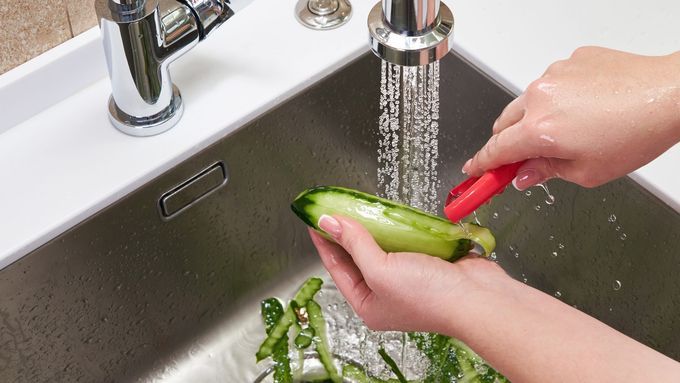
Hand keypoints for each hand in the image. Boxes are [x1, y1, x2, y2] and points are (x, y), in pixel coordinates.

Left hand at [309, 214, 508, 334]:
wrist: (479, 299)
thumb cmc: (428, 296)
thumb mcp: (380, 270)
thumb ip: (355, 244)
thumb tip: (330, 222)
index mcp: (369, 304)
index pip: (337, 268)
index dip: (324, 242)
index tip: (315, 218)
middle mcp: (386, 294)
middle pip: (358, 257)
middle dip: (346, 233)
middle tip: (334, 208)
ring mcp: (408, 278)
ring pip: (382, 247)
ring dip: (372, 228)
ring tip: (358, 206)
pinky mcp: (428, 263)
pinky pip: (406, 242)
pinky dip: (398, 228)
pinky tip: (390, 213)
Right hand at [463, 47, 679, 188]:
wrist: (670, 94)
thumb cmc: (636, 132)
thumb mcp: (587, 171)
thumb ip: (546, 172)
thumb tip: (524, 175)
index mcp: (540, 130)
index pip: (495, 151)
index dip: (481, 166)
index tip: (474, 173)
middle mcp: (539, 98)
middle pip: (502, 125)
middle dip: (507, 143)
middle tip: (523, 158)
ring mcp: (553, 75)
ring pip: (525, 103)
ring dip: (533, 120)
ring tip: (568, 131)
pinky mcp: (569, 61)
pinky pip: (551, 84)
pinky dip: (557, 100)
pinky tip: (584, 110)